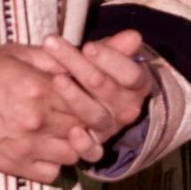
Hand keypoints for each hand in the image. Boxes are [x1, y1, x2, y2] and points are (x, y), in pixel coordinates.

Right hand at [0, 44, 105, 182]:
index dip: (94, 98)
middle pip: (86, 127)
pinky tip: (48, 151)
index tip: (91, 95)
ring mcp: (29, 147)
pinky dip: (56, 164)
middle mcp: (39, 120)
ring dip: (75, 144)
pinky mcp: (17, 166)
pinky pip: (53, 173)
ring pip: (75, 154)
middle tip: (84, 115)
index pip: (88, 97)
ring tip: (66, 133)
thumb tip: (82, 59)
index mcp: (40, 88)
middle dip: (90, 121)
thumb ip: (51, 57)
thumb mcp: (14, 54)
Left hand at [26, 30, 153, 144]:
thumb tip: (134, 36)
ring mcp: (110, 129)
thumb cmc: (96, 72)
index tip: (88, 47)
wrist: (93, 103)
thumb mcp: (105, 58)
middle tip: (53, 46)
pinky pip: (93, 152)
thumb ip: (115, 49)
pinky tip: (73, 132)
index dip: (110, 60)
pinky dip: (84, 144)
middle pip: (106, 88)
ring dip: (75, 97)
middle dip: (78, 65)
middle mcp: (128, 109)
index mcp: (136, 85)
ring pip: (95, 115)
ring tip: (55, 80)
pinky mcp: (95, 149)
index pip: (130, 74)